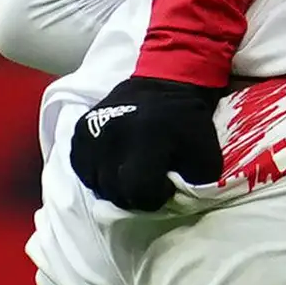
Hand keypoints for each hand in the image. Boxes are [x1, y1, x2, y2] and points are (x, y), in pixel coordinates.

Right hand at [69, 76, 228, 211]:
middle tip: (149, 180)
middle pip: (115, 191)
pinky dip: (97, 174)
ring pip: (96, 184)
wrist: (163, 83)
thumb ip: (195, 184)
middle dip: (135, 194)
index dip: (155, 197)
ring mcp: (92, 132)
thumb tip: (173, 201)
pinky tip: (115, 165)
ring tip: (132, 171)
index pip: (139, 190)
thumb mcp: (206, 153)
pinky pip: (82, 169)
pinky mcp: (79, 131)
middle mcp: (113, 135)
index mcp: (146, 138)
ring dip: (115, 186)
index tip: (165, 185)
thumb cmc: (187, 122)